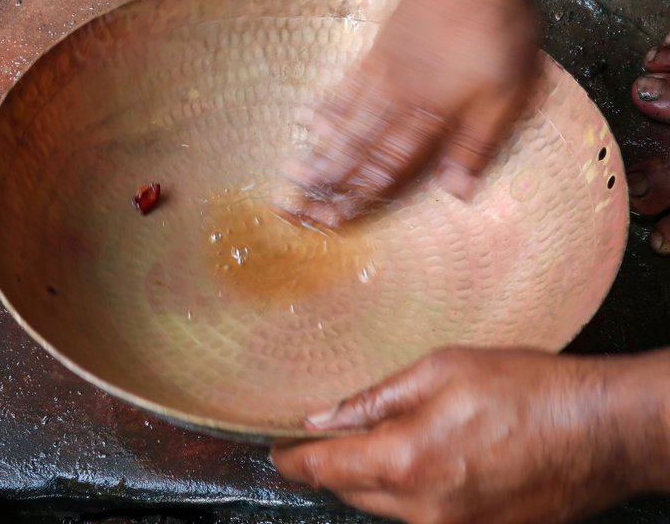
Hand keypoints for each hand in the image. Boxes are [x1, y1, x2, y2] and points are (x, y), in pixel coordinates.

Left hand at [271, 347, 664, 523]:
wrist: (599, 430)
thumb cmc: (524, 388)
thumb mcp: (438, 370)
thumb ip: (373, 399)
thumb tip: (323, 417)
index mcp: (405, 460)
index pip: (322, 469)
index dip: (292, 459)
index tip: (279, 449)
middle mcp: (422, 509)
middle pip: (347, 491)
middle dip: (329, 465)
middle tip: (327, 436)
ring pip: (381, 509)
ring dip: (368, 480)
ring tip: (379, 443)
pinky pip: (418, 519)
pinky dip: (406, 494)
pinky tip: (422, 462)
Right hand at [280, 0, 539, 226]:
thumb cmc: (496, 29)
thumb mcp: (505, 93)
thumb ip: (476, 143)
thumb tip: (458, 190)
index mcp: (428, 116)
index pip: (389, 166)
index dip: (362, 195)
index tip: (337, 219)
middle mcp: (397, 101)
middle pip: (357, 149)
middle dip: (329, 180)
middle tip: (298, 203)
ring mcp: (382, 74)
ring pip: (345, 122)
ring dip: (319, 150)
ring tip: (292, 171)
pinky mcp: (376, 51)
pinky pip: (344, 85)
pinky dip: (325, 106)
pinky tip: (307, 117)